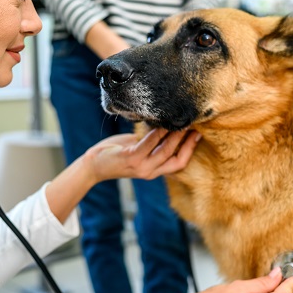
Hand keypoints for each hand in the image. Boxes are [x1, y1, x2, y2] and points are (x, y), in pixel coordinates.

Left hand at [83, 128, 200, 182]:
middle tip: (195, 124)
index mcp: (154, 171)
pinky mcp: (131, 158)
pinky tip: (161, 122)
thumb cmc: (116, 154)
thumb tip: (166, 125)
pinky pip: (149, 144)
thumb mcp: (138, 150)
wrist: (94, 166)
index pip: (180, 163)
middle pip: (178, 159)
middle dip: (188, 141)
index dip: (191, 149)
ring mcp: (141, 167)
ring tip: (181, 121)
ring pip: (166, 151)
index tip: (199, 133)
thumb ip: (153, 143)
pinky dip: (157, 132)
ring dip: (175, 135)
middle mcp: (150, 172)